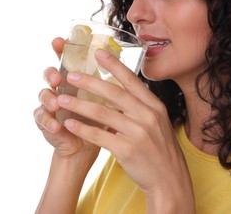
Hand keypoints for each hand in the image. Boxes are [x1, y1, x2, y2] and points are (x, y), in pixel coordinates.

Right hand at [34, 37, 99, 158]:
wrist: (88, 145)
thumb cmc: (99, 120)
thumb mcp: (107, 101)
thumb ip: (109, 84)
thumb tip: (124, 64)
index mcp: (75, 79)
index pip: (66, 60)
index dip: (62, 49)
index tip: (61, 40)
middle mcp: (60, 88)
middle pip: (50, 73)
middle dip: (52, 72)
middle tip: (58, 77)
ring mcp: (50, 104)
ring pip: (43, 94)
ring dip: (49, 98)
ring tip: (57, 104)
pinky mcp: (46, 121)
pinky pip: (41, 118)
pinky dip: (48, 121)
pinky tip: (56, 126)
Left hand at [57, 49, 194, 211]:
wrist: (169, 178)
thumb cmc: (160, 149)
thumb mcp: (157, 123)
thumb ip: (139, 108)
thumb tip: (117, 97)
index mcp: (154, 106)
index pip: (131, 80)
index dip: (114, 65)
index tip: (98, 52)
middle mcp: (147, 115)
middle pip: (114, 93)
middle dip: (89, 82)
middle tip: (70, 75)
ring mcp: (138, 132)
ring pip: (102, 113)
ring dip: (79, 105)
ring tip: (61, 99)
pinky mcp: (127, 150)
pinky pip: (99, 136)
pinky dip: (83, 129)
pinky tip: (70, 124)